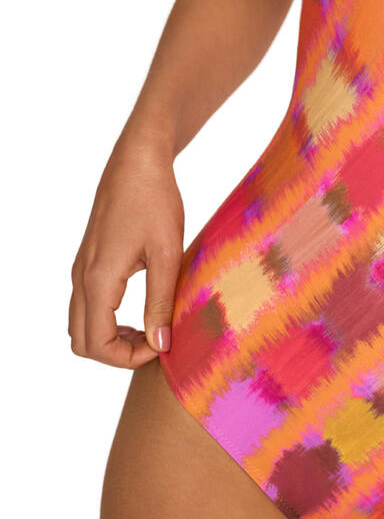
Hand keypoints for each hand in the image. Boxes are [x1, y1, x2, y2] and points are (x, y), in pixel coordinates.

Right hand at [69, 135, 184, 367]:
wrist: (137, 161)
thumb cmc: (155, 200)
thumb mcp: (167, 253)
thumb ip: (161, 301)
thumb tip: (161, 344)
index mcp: (98, 280)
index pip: (98, 344)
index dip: (130, 357)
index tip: (163, 345)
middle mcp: (81, 278)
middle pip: (83, 342)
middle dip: (118, 353)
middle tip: (156, 342)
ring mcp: (81, 270)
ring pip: (81, 325)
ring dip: (112, 337)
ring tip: (151, 328)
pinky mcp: (88, 262)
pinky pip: (87, 306)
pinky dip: (108, 320)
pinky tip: (142, 312)